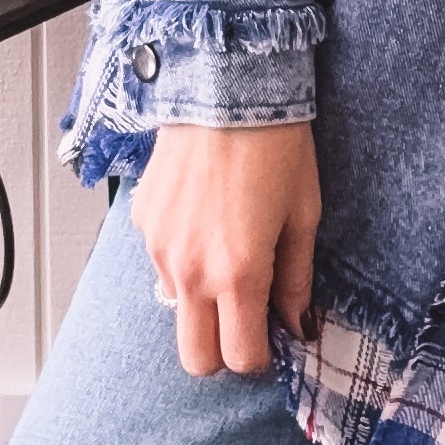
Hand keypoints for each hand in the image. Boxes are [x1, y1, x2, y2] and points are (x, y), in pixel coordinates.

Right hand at [127, 120, 319, 377]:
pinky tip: (204, 219)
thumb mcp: (303, 216)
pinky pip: (160, 264)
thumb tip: (299, 326)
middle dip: (220, 350)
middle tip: (245, 317)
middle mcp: (191, 271)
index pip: (240, 358)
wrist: (226, 86)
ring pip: (175, 309)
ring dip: (200, 299)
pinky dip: (181, 259)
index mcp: (239, 274)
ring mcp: (160, 249)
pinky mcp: (142, 223)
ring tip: (227, 250)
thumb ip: (296, 280)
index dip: (260, 356)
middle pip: (194, 358)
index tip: (271, 335)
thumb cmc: (276, 145)